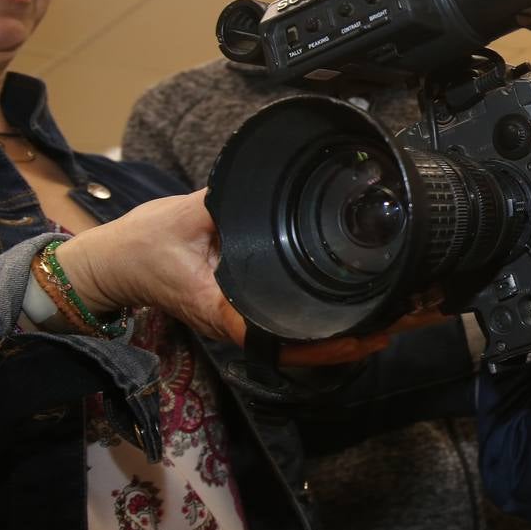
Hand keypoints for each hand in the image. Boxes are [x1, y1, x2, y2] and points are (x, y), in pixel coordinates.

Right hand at [55, 190, 395, 366]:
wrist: (111, 264)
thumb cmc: (142, 245)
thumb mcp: (184, 216)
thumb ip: (226, 202)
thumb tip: (262, 185)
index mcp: (227, 310)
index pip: (285, 340)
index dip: (330, 344)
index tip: (370, 337)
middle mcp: (242, 323)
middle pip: (311, 343)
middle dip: (365, 335)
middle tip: (419, 317)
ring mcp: (248, 318)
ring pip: (310, 337)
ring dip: (360, 329)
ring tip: (411, 315)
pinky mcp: (251, 308)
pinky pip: (299, 323)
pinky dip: (337, 321)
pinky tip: (372, 311)